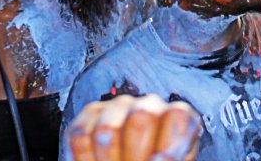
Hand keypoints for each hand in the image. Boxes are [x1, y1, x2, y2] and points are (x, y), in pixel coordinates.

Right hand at [67, 94, 200, 160]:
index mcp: (179, 119)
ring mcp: (118, 106)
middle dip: (135, 155)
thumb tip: (159, 159)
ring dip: (109, 160)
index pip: (177, 116)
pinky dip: (87, 159)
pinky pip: (81, 136)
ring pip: (107, 130)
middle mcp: (150, 105)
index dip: (168, 146)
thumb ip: (166, 160)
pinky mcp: (90, 114)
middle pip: (141, 117)